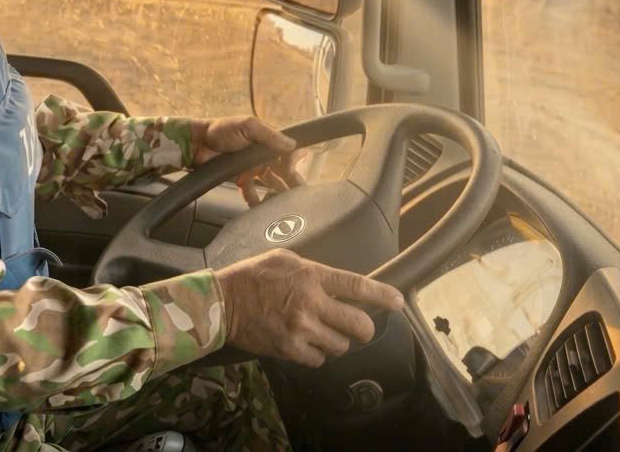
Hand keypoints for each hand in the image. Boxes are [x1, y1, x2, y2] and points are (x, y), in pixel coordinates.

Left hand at [191, 116, 304, 205]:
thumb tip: (291, 144)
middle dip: (292, 183)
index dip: (293, 164)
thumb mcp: (247, 125)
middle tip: (298, 197)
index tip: (291, 173)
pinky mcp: (241, 179)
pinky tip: (260, 208)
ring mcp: (252, 168)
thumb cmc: (220, 129)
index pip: (287, 153)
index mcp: (266, 141)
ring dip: (277, 194)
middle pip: (283, 171)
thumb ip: (269, 135)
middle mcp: (262, 155)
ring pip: (270, 183)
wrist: (197, 144)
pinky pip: (252, 192)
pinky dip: (256, 200)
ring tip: (282, 205)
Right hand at [216, 249, 405, 367]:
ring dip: (337, 341)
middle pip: (358, 325)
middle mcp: (310, 303)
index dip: (383, 296)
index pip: (358, 287)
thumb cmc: (252, 276)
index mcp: (311, 276)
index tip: (397, 302)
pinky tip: (307, 343)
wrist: (222, 302)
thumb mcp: (286, 259)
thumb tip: (338, 282)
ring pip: (341, 345)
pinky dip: (317, 354)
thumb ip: (314, 270)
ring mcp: (301, 329)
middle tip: (359, 327)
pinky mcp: (289, 349)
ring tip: (323, 332)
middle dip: (364, 328)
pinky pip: (319, 359)